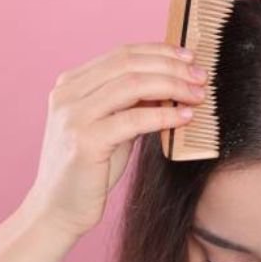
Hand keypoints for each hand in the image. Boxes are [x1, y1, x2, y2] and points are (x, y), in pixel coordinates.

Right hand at [20, 43, 208, 239]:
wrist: (59, 210)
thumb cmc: (90, 169)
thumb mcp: (112, 126)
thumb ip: (133, 103)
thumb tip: (172, 82)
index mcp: (70, 84)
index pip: (122, 53)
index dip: (159, 51)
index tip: (189, 57)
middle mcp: (67, 94)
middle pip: (128, 64)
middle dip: (171, 66)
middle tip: (201, 76)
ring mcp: (73, 116)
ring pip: (132, 85)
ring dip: (172, 86)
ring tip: (198, 95)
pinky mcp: (84, 141)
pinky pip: (134, 119)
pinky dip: (164, 116)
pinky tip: (185, 118)